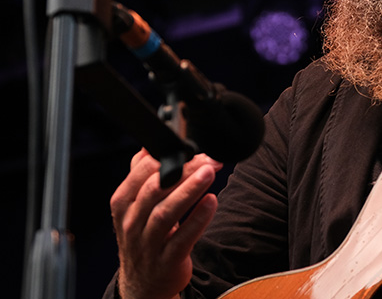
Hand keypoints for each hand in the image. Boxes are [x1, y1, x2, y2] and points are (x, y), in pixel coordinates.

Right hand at [109, 149, 221, 298]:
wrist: (143, 283)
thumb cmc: (143, 235)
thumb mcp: (134, 206)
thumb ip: (140, 176)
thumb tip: (148, 146)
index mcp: (123, 204)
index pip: (140, 174)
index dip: (165, 157)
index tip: (189, 148)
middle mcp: (131, 223)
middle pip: (154, 190)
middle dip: (182, 171)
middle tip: (207, 159)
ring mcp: (147, 243)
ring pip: (165, 213)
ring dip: (189, 190)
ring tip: (209, 173)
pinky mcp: (167, 260)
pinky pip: (182, 238)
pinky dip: (197, 219)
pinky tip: (211, 202)